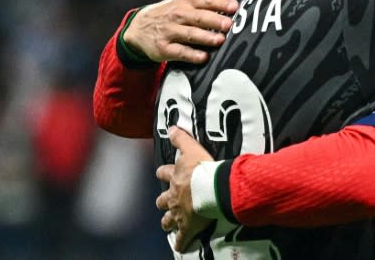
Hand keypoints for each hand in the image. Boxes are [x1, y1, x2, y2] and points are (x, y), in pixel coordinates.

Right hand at [124, 0, 243, 62]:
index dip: (221, 2)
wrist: (141, 26)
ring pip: (190, 34)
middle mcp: (179, 14)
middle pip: (199, 17)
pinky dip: (191, 55)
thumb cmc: (176, 7)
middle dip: (214, 20)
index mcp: (189, 0)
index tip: (235, 6)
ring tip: (220, 40)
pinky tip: (204, 58)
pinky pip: (179, 52)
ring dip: (205, 37)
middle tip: (229, 24)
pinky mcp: (164, 48)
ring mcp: (170, 31)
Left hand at [156, 127, 215, 252]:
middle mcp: (173, 196)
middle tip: (166, 202)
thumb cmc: (203, 168)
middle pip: (162, 200)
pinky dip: (180, 242)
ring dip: (168, 221)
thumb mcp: (192, 148)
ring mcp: (179, 213)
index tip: (163, 173)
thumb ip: (181, 138)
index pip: (164, 173)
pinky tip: (180, 246)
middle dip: (163, 201)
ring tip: (169, 224)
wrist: (211, 187)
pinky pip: (181, 238)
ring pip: (168, 220)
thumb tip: (170, 127)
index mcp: (175, 177)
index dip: (164, 173)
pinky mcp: (187, 227)